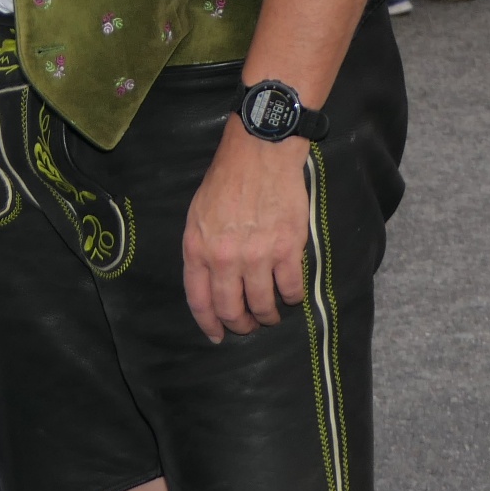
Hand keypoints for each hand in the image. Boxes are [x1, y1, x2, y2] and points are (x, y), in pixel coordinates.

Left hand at [181, 119, 310, 342]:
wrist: (259, 154)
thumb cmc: (226, 181)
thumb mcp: (197, 215)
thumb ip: (201, 250)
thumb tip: (208, 282)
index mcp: (198, 248)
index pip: (199, 300)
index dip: (209, 323)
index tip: (217, 335)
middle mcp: (224, 257)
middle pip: (231, 309)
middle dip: (240, 325)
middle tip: (248, 326)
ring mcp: (257, 256)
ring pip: (263, 305)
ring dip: (268, 315)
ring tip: (270, 313)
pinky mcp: (287, 250)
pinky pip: (291, 290)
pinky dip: (291, 298)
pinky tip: (290, 293)